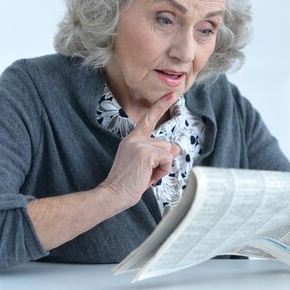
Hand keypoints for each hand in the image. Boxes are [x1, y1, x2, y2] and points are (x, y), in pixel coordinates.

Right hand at [99, 92, 180, 209]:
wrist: (113, 194)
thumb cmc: (129, 183)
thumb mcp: (146, 166)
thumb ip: (159, 155)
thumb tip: (176, 147)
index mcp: (132, 139)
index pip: (148, 119)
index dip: (160, 106)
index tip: (171, 94)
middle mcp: (135, 138)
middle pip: (165, 145)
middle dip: (161, 161)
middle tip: (145, 173)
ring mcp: (140, 145)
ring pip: (167, 152)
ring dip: (162, 167)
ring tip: (145, 175)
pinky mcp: (146, 153)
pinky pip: (167, 160)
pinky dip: (162, 171)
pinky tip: (148, 176)